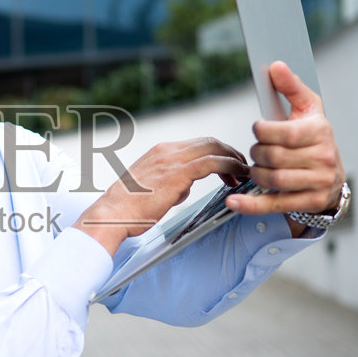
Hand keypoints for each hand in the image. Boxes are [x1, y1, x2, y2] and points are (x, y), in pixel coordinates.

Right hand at [76, 137, 249, 254]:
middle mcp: (167, 150)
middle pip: (209, 141)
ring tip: (245, 172)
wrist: (112, 214)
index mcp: (160, 152)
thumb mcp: (151, 190)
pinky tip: (238, 175)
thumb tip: (185, 187)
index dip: (217, 152)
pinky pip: (213, 162)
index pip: (197, 144)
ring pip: (214, 148)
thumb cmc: (128, 208)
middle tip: (242, 167)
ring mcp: (172, 159)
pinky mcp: (178, 173)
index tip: (228, 165)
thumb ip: (172, 184)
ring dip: (234, 159)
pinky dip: (230, 166)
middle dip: (230, 152)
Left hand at [226, 61, 344, 230]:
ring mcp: (318, 182)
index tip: (259, 129)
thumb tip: (275, 66)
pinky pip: (275, 204)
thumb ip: (290, 87)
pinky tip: (232, 202)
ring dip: (255, 173)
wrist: (333, 177)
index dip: (261, 130)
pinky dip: (250, 204)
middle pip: (272, 157)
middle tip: (258, 151)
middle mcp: (323, 157)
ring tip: (257, 167)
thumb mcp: (308, 109)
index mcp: (320, 131)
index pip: (280, 132)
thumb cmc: (314, 138)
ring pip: (272, 179)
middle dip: (257, 153)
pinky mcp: (310, 202)